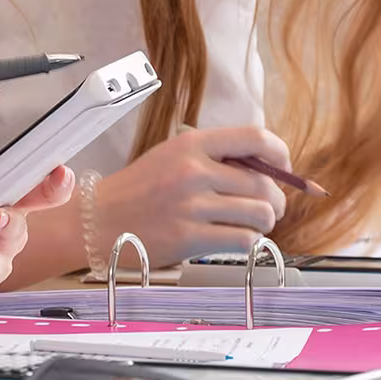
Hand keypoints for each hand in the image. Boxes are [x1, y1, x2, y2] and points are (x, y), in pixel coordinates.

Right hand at [96, 126, 290, 265]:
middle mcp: (193, 171)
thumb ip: (213, 157)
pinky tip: (234, 238)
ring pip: (260, 213)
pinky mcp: (189, 237)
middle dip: (276, 200)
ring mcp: (191, 206)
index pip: (255, 138)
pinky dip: (248, 241)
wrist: (97, 220)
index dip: (280, 154)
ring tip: (251, 224)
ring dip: (264, 222)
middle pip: (263, 184)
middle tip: (269, 208)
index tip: (283, 167)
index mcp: (190, 144)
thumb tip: (265, 170)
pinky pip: (243, 240)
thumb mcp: (170, 156)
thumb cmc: (136, 190)